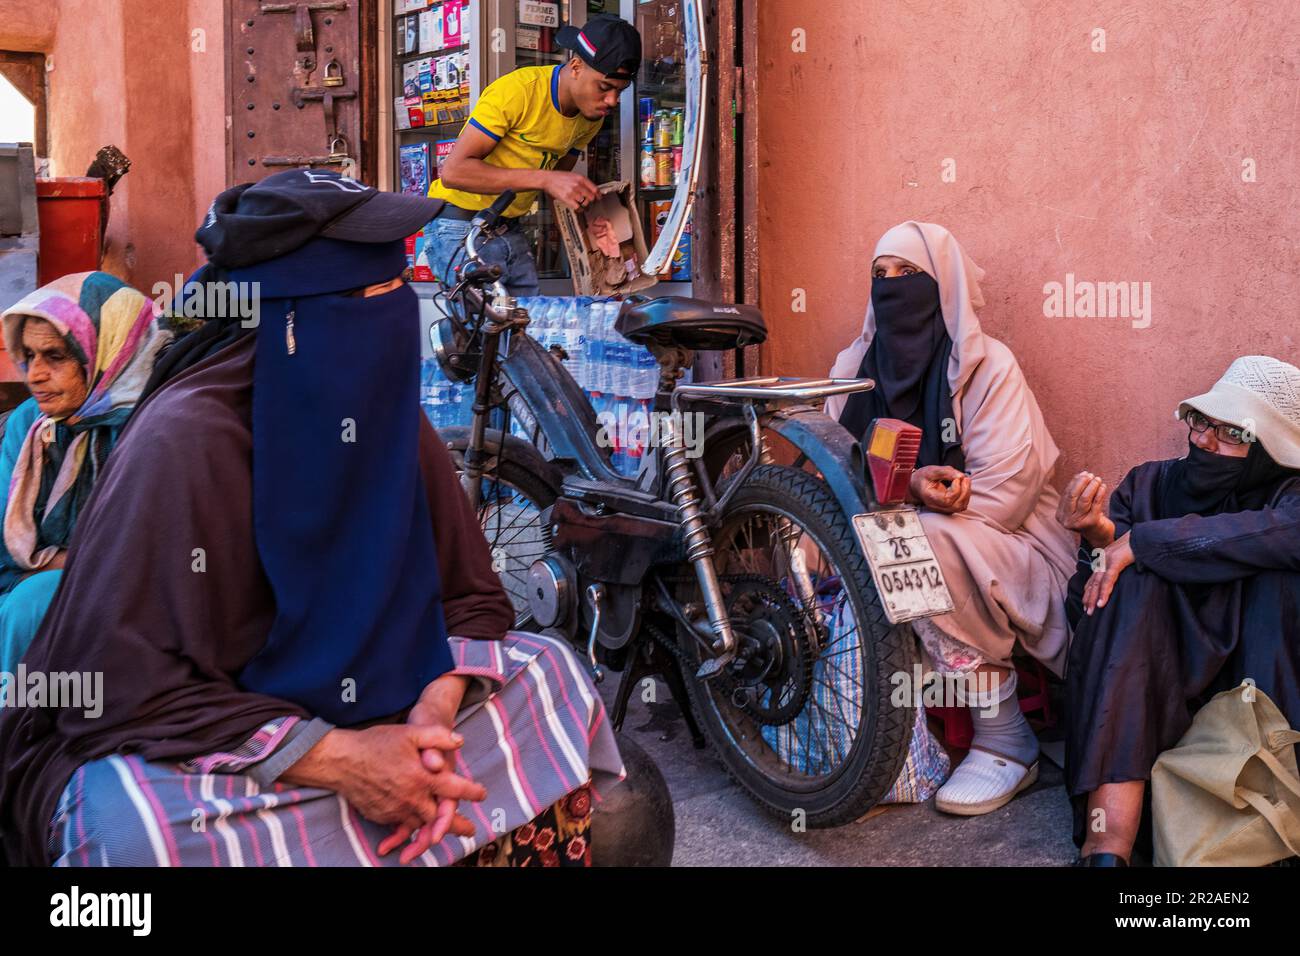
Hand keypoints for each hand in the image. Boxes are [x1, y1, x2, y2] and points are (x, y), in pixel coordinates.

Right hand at [283, 725, 485, 852]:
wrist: (342, 760)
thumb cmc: (376, 743)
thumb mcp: (410, 732)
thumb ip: (437, 736)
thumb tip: (460, 741)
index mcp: (421, 778)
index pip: (454, 789)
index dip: (472, 792)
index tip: (482, 795)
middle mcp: (411, 798)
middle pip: (440, 817)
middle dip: (456, 824)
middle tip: (470, 830)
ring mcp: (395, 809)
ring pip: (420, 824)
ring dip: (433, 830)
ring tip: (445, 834)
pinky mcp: (382, 815)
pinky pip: (401, 826)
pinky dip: (410, 828)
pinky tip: (416, 827)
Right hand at [544, 171, 599, 210]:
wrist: (548, 179)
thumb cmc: (559, 177)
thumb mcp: (573, 175)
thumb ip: (582, 182)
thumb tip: (591, 189)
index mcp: (581, 178)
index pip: (595, 188)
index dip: (598, 195)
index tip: (598, 198)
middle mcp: (578, 185)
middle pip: (591, 197)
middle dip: (592, 201)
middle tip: (590, 203)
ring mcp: (573, 192)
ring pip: (585, 203)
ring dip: (586, 206)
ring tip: (584, 206)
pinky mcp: (567, 199)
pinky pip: (578, 207)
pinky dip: (580, 210)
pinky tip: (579, 209)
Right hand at [909, 465, 971, 513]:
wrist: (916, 485)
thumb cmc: (923, 478)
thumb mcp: (931, 470)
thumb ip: (946, 472)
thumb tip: (961, 476)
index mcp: (930, 498)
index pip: (947, 500)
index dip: (956, 489)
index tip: (956, 478)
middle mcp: (936, 506)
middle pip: (956, 505)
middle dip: (964, 491)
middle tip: (965, 478)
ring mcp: (942, 509)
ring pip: (960, 507)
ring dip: (966, 493)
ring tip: (965, 480)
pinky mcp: (948, 508)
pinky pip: (961, 506)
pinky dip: (965, 496)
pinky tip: (963, 486)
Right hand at [1058, 471, 1114, 547]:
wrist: (1099, 536)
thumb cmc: (1088, 518)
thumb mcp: (1077, 508)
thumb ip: (1075, 495)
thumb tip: (1081, 475)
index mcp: (1060, 515)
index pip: (1066, 494)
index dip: (1074, 482)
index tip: (1083, 474)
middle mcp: (1067, 520)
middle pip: (1073, 496)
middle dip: (1082, 483)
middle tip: (1090, 475)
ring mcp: (1079, 522)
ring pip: (1084, 499)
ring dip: (1092, 486)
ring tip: (1098, 479)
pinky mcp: (1092, 522)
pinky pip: (1096, 504)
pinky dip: (1100, 493)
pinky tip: (1103, 487)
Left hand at [1082, 531, 1134, 615]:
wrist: (1146, 534)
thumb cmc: (1140, 546)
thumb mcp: (1127, 557)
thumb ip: (1120, 566)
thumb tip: (1121, 577)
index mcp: (1105, 559)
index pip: (1094, 577)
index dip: (1089, 590)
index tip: (1086, 602)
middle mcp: (1103, 559)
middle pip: (1093, 581)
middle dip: (1088, 597)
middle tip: (1086, 611)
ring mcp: (1108, 559)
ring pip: (1097, 582)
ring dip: (1093, 598)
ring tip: (1090, 611)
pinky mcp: (1116, 561)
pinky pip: (1108, 579)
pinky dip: (1104, 592)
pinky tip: (1101, 603)